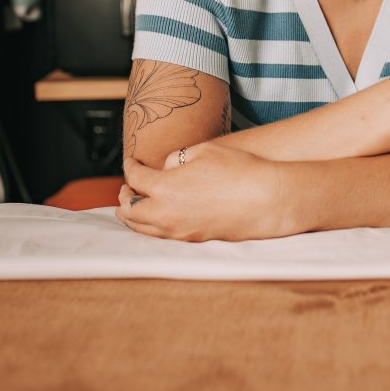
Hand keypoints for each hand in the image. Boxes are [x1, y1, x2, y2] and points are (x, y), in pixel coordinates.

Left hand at [115, 140, 282, 241]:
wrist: (266, 199)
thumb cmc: (239, 169)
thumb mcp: (205, 151)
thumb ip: (178, 157)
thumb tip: (167, 167)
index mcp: (166, 186)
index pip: (136, 178)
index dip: (129, 167)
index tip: (130, 162)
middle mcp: (166, 212)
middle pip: (131, 209)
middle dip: (123, 198)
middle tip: (124, 189)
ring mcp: (179, 229)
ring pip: (143, 228)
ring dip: (133, 216)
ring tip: (131, 208)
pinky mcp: (193, 239)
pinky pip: (160, 236)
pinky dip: (150, 227)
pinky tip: (155, 220)